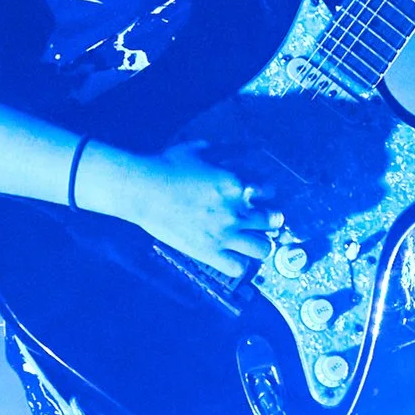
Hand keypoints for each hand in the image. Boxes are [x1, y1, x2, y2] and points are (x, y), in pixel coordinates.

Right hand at [78, 139, 280, 278]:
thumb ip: (229, 149)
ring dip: (261, 243)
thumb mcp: (202, 148)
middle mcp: (237, 212)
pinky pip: (237, 267)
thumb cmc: (169, 164)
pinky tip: (234, 256)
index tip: (263, 195)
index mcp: (237, 184)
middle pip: (272, 221)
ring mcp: (224, 235)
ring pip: (262, 248)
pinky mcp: (209, 253)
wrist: (143, 190)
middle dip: (271, 219)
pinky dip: (239, 263)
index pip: (270, 191)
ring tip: (254, 241)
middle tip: (265, 220)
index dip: (268, 192)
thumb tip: (250, 147)